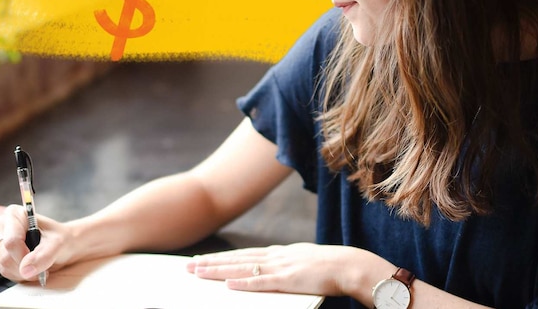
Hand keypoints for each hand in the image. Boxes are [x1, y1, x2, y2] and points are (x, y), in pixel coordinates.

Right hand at [0, 205, 71, 281]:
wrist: (65, 245)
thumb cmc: (61, 238)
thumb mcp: (58, 244)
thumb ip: (44, 255)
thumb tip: (25, 270)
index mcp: (14, 214)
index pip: (11, 241)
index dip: (24, 255)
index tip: (38, 259)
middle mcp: (2, 226)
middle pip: (5, 256)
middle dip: (25, 265)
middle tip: (42, 263)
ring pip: (4, 266)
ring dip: (24, 272)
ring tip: (38, 264)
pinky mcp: (0, 255)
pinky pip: (6, 272)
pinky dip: (21, 274)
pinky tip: (31, 267)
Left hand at [186, 243, 370, 296]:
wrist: (349, 265)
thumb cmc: (329, 267)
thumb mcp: (302, 261)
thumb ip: (286, 265)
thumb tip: (272, 270)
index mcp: (278, 253)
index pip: (243, 254)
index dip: (221, 258)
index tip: (202, 260)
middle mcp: (275, 257)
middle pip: (236, 259)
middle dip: (211, 263)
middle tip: (188, 266)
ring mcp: (280, 267)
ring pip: (242, 268)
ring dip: (219, 271)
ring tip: (198, 273)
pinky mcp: (288, 280)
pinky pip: (261, 282)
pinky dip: (243, 283)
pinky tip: (227, 284)